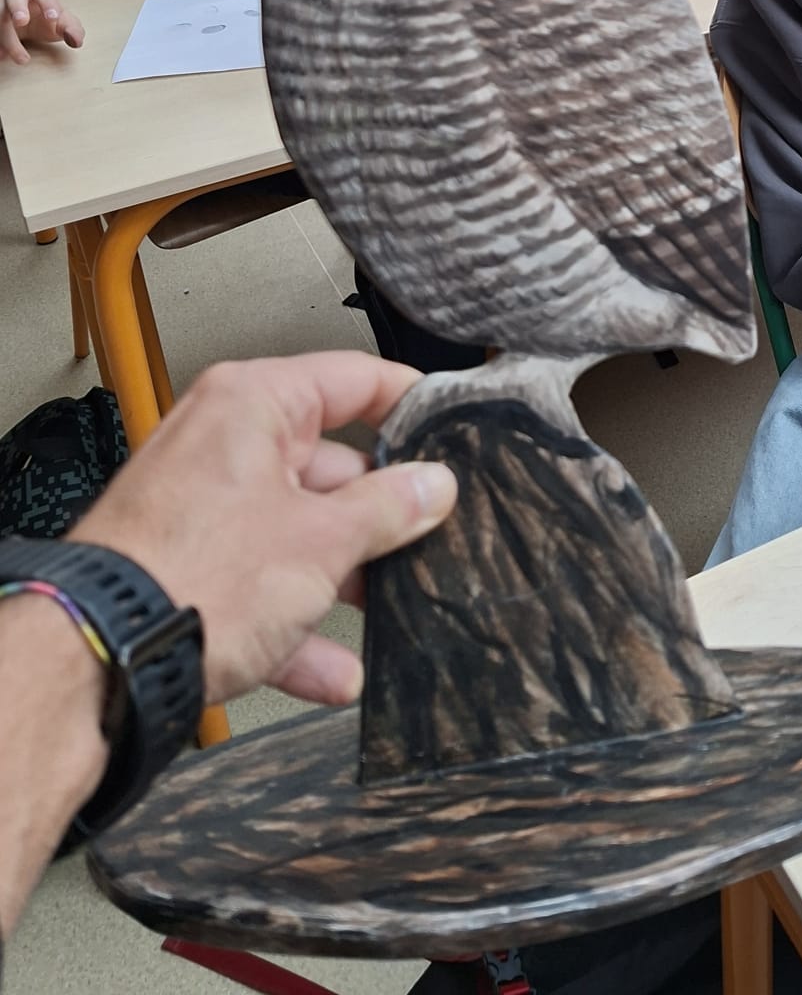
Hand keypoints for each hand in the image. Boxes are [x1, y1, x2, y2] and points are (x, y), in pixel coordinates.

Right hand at [0, 0, 83, 63]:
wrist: (18, 3)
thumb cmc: (43, 12)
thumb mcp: (60, 18)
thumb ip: (71, 28)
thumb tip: (76, 42)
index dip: (49, 4)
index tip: (53, 18)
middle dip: (18, 8)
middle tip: (22, 21)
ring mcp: (0, 6)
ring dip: (3, 35)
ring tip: (10, 55)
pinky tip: (1, 56)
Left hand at [70, 353, 456, 705]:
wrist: (100, 664)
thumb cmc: (194, 579)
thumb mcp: (323, 541)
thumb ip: (389, 508)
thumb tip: (433, 485)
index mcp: (254, 405)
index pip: (354, 379)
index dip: (411, 404)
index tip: (453, 431)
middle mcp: (223, 443)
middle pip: (329, 466)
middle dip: (377, 518)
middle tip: (427, 542)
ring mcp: (201, 507)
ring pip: (295, 532)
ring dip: (340, 582)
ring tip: (386, 613)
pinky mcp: (185, 565)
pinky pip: (258, 583)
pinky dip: (294, 626)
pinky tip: (333, 671)